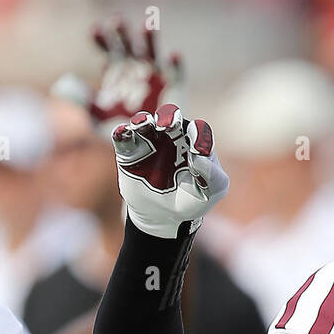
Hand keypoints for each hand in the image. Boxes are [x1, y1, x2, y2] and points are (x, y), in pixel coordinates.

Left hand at [52, 17, 181, 133]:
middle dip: (122, 32)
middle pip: (128, 44)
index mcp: (117, 70)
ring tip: (148, 27)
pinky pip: (177, 73)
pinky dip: (176, 64)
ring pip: (152, 51)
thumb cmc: (122, 133)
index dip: (102, 38)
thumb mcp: (97, 120)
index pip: (108, 47)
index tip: (95, 30)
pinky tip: (174, 55)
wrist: (148, 150)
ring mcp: (156, 76)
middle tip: (117, 21)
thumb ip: (81, 103)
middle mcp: (136, 68)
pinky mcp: (175, 88)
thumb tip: (61, 86)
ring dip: (150, 38)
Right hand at [111, 104, 228, 238]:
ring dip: (143, 120)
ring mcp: (149, 141)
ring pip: (144, 121)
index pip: (198, 130)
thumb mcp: (211, 191)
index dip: (199, 135)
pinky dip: (122, 132)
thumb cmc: (192, 199)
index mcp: (194, 141)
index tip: (198, 150)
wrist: (164, 216)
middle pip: (170, 117)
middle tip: (167, 125)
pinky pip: (123, 137)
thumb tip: (199, 156)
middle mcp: (171, 135)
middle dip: (169, 117)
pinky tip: (123, 133)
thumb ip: (211, 174)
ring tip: (143, 124)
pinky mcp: (129, 151)